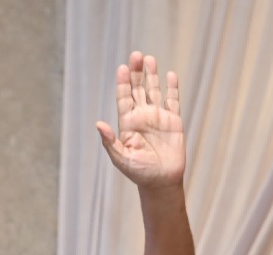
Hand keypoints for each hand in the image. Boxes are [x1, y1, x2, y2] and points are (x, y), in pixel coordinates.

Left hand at [97, 51, 184, 188]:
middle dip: (136, 73)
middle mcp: (142, 117)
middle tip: (136, 55)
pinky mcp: (174, 121)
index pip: (123, 98)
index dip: (122, 83)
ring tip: (149, 59)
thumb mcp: (121, 158)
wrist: (161, 181)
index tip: (122, 68)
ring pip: (154, 91)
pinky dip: (172, 88)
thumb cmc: (138, 172)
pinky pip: (173, 101)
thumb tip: (98, 124)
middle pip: (138, 89)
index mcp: (127, 124)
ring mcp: (158, 118)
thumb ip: (110, 142)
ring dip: (152, 75)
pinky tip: (170, 75)